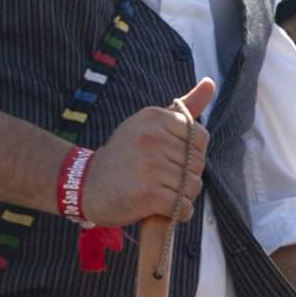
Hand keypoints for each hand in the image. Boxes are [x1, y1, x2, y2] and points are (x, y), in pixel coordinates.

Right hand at [78, 78, 212, 226]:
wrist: (85, 185)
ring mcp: (150, 166)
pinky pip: (183, 207)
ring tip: (161, 193)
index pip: (200, 138)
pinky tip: (161, 209)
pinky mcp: (148, 194)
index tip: (170, 159)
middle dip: (186, 176)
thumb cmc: (123, 156)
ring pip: (193, 186)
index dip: (191, 154)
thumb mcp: (147, 125)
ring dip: (182, 196)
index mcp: (154, 117)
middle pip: (198, 164)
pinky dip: (178, 213)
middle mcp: (152, 138)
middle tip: (162, 179)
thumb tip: (210, 83)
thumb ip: (181, 109)